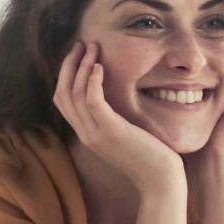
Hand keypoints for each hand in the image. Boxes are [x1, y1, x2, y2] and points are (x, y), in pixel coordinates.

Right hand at [53, 42, 183, 189]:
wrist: (161, 180)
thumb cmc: (150, 156)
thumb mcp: (126, 134)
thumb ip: (115, 118)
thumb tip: (117, 98)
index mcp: (88, 133)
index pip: (63, 101)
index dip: (66, 75)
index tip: (78, 54)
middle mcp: (86, 134)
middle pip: (62, 94)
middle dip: (69, 65)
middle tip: (81, 43)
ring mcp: (96, 134)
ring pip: (75, 94)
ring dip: (81, 66)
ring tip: (92, 47)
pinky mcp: (111, 132)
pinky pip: (92, 102)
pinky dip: (92, 82)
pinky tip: (99, 67)